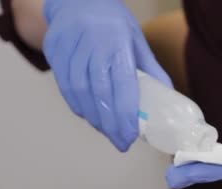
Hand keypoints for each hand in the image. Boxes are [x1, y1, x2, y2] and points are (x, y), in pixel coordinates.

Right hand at [43, 0, 171, 150]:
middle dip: (110, 124)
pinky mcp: (54, 50)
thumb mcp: (137, 41)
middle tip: (121, 142)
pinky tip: (89, 115)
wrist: (77, 0)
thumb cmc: (113, 23)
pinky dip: (77, 105)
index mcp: (118, 43)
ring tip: (107, 131)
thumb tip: (168, 99)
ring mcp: (69, 46)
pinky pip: (64, 86)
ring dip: (94, 117)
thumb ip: (151, 70)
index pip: (122, 85)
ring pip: (78, 92)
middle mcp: (92, 44)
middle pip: (99, 93)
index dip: (124, 115)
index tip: (130, 137)